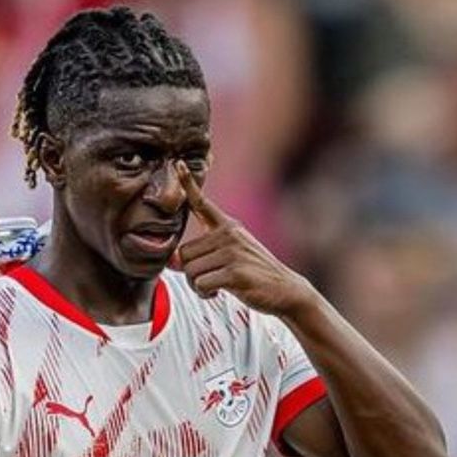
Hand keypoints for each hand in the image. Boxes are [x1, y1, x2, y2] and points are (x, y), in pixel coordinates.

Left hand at [174, 166, 314, 317]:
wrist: (284, 289)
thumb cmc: (252, 273)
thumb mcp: (231, 255)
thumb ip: (203, 254)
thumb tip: (173, 261)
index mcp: (227, 227)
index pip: (202, 203)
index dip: (188, 185)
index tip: (178, 163)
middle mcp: (229, 234)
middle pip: (184, 254)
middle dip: (190, 272)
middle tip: (209, 278)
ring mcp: (232, 252)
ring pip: (190, 271)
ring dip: (197, 285)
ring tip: (216, 286)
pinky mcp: (234, 272)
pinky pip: (200, 284)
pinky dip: (205, 293)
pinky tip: (218, 292)